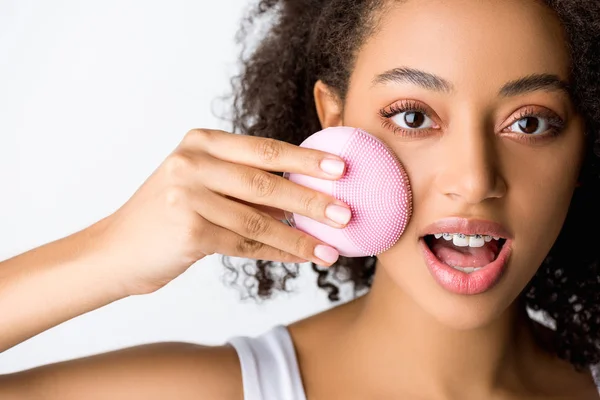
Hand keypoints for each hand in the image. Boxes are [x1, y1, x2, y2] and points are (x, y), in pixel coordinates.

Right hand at [95, 129, 350, 294]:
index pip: (264, 149)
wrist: (116, 251)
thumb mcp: (200, 183)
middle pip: (266, 182)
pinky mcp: (188, 230)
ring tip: (331, 247)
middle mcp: (192, 162)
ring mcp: (187, 195)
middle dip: (311, 199)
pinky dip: (277, 253)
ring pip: (259, 219)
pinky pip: (245, 244)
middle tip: (346, 212)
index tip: (341, 169)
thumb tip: (304, 193)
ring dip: (299, 236)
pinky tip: (301, 258)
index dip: (306, 159)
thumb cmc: (167, 215)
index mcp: (201, 142)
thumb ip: (244, 183)